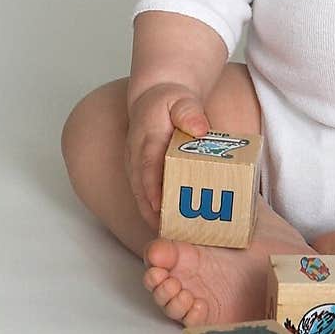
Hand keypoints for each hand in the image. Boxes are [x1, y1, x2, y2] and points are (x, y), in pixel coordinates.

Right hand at [125, 83, 210, 228]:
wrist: (153, 97)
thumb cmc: (170, 99)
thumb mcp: (181, 100)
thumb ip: (189, 112)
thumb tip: (199, 128)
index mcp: (146, 138)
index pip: (147, 167)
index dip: (152, 188)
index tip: (159, 208)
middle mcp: (136, 155)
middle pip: (141, 188)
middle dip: (152, 212)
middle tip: (171, 233)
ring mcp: (135, 165)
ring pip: (141, 195)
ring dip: (153, 216)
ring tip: (173, 237)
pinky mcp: (139, 172)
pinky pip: (144, 194)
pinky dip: (154, 211)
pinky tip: (171, 226)